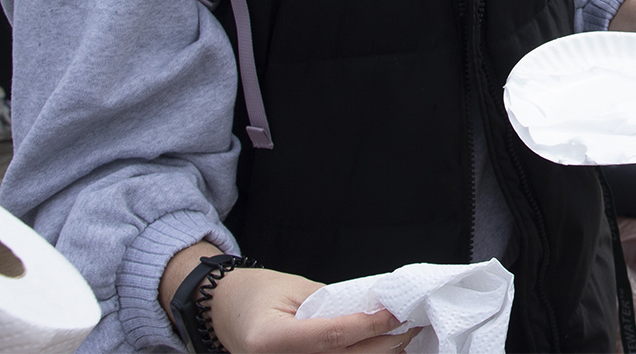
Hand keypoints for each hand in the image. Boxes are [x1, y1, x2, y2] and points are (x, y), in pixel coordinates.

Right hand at [211, 268, 416, 352]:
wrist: (224, 310)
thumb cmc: (256, 293)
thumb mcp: (296, 289)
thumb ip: (335, 303)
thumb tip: (376, 310)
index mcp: (270, 338)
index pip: (333, 336)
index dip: (370, 326)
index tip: (396, 315)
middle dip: (383, 346)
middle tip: (411, 328)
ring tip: (402, 341)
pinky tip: (377, 351)